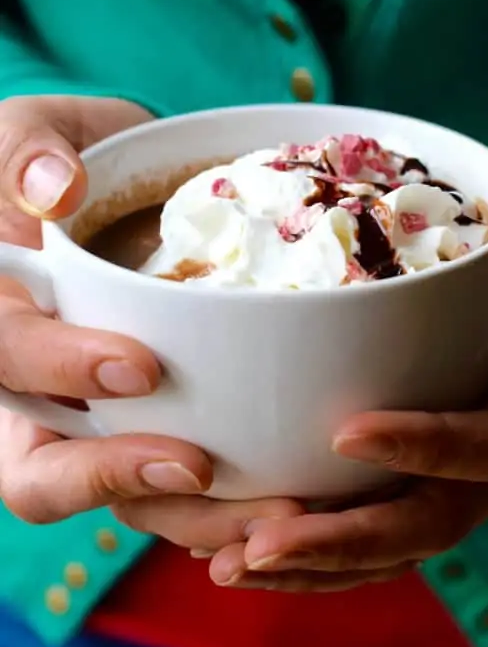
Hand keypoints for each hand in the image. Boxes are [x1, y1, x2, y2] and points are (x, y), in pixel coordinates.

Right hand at [0, 95, 303, 541]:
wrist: (118, 183)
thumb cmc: (61, 156)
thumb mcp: (30, 129)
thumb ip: (27, 150)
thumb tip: (53, 188)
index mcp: (0, 320)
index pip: (6, 360)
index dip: (60, 370)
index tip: (139, 365)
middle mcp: (38, 389)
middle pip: (43, 475)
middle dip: (118, 481)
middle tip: (201, 468)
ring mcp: (100, 416)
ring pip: (126, 499)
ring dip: (198, 517)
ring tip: (282, 511)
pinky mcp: (160, 422)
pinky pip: (184, 483)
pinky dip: (234, 504)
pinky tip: (298, 499)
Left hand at [208, 150, 487, 591]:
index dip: (427, 449)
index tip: (344, 432)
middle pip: (435, 519)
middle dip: (349, 539)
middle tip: (259, 546)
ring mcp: (457, 465)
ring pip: (395, 540)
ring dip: (317, 561)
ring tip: (233, 564)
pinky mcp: (415, 466)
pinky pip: (371, 525)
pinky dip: (316, 547)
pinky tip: (244, 550)